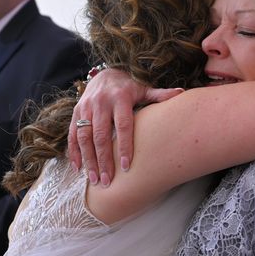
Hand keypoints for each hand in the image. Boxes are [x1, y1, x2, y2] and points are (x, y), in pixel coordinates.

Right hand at [68, 68, 183, 185]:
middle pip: (100, 136)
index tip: (126, 167)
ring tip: (94, 180)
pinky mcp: (76, 112)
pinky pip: (73, 134)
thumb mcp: (143, 89)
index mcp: (120, 99)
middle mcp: (100, 103)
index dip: (124, 146)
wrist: (105, 74)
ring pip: (84, 137)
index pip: (123, 126)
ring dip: (88, 160)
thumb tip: (182, 93)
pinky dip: (74, 152)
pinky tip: (78, 168)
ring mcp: (85, 108)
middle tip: (106, 181)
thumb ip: (159, 95)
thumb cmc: (129, 87)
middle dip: (103, 160)